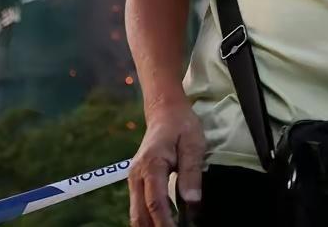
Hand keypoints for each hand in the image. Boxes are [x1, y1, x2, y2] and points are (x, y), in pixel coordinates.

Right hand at [128, 102, 205, 226]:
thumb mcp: (193, 144)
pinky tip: (163, 224)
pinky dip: (148, 219)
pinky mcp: (136, 182)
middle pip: (140, 214)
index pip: (155, 202)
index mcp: (152, 164)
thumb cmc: (181, 125)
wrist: (164, 111)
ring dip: (150, 226)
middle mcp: (136, 175)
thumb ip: (191, 172)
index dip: (166, 223)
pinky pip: (138, 207)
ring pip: (136, 213)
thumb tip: (192, 201)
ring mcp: (133, 179)